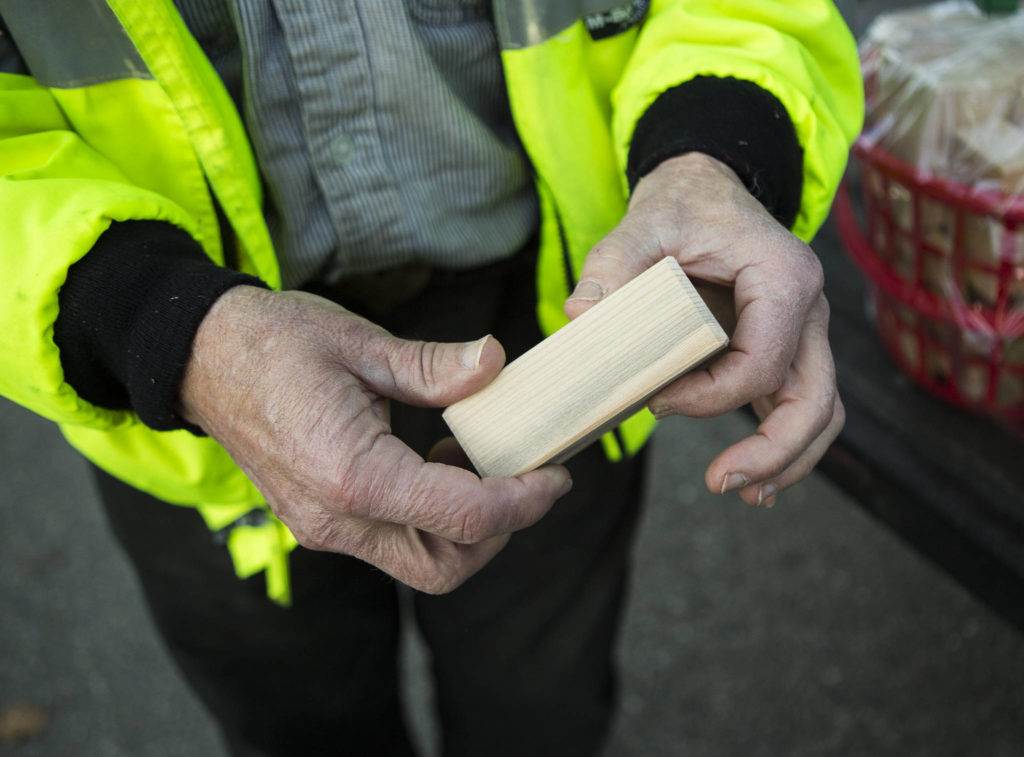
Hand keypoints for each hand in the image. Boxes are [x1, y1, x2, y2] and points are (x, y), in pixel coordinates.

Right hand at [180, 286, 570, 592]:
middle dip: (498, 533)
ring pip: (420, 563)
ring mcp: (324, 528)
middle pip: (444, 566)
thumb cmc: (274, 342)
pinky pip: (391, 543)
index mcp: (352, 475)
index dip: (523, 502)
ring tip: (484, 466)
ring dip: (466, 530)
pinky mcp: (320, 521)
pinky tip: (439, 464)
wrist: (200, 356)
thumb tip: (496, 364)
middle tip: (527, 479)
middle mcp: (337, 519)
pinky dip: (431, 519)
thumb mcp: (360, 344)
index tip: (555, 474)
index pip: (464, 516)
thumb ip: (434, 367)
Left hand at [565, 153, 843, 506]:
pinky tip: (754, 480)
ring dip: (789, 459)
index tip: (658, 401)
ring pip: (821, 410)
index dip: (712, 395)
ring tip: (746, 492)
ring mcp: (804, 331)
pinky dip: (785, 446)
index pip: (763, 360)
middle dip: (774, 451)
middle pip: (815, 398)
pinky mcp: (786, 349)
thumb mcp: (639, 227)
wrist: (704, 192)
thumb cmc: (679, 208)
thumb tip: (579, 316)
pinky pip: (800, 404)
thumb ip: (611, 267)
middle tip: (723, 482)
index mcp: (782, 276)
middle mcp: (808, 307)